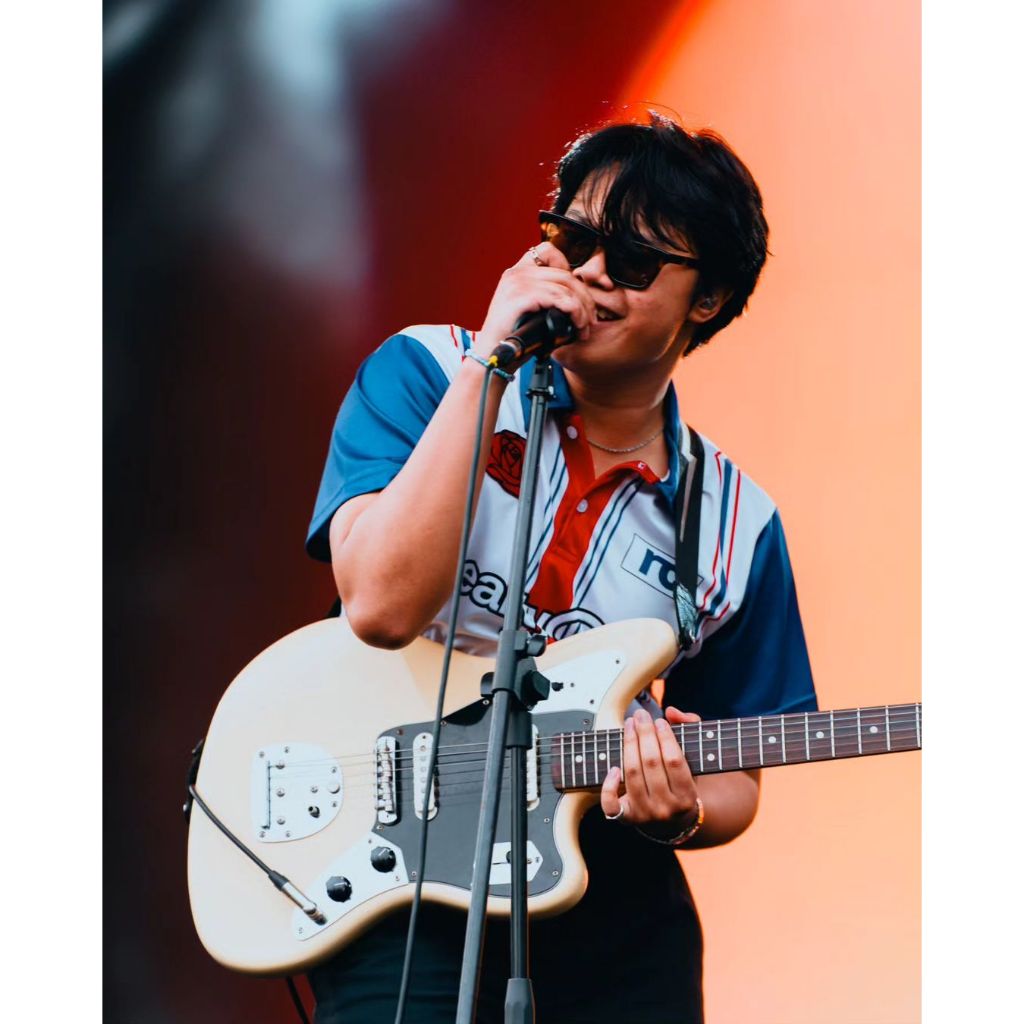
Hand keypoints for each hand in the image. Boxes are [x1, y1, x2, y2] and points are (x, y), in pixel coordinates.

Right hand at [474, 240, 595, 361]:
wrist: (492, 357)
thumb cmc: (513, 339)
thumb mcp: (531, 310)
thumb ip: (547, 296)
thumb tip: (577, 296)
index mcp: (517, 273)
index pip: (548, 251)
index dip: (568, 267)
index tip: (576, 294)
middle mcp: (515, 273)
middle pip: (565, 274)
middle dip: (585, 297)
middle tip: (590, 319)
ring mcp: (516, 283)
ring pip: (566, 287)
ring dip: (582, 309)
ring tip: (584, 328)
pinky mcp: (520, 297)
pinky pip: (558, 298)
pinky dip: (574, 312)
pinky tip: (577, 326)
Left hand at [600, 706, 702, 839]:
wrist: (672, 821)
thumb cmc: (681, 781)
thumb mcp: (694, 758)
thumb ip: (689, 728)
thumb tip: (671, 711)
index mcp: (687, 797)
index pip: (674, 761)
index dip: (665, 737)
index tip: (659, 720)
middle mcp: (667, 808)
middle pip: (651, 764)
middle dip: (644, 734)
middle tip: (641, 715)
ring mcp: (645, 814)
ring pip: (632, 774)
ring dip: (628, 745)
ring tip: (629, 725)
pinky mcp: (627, 818)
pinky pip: (612, 804)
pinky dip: (609, 786)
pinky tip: (613, 768)